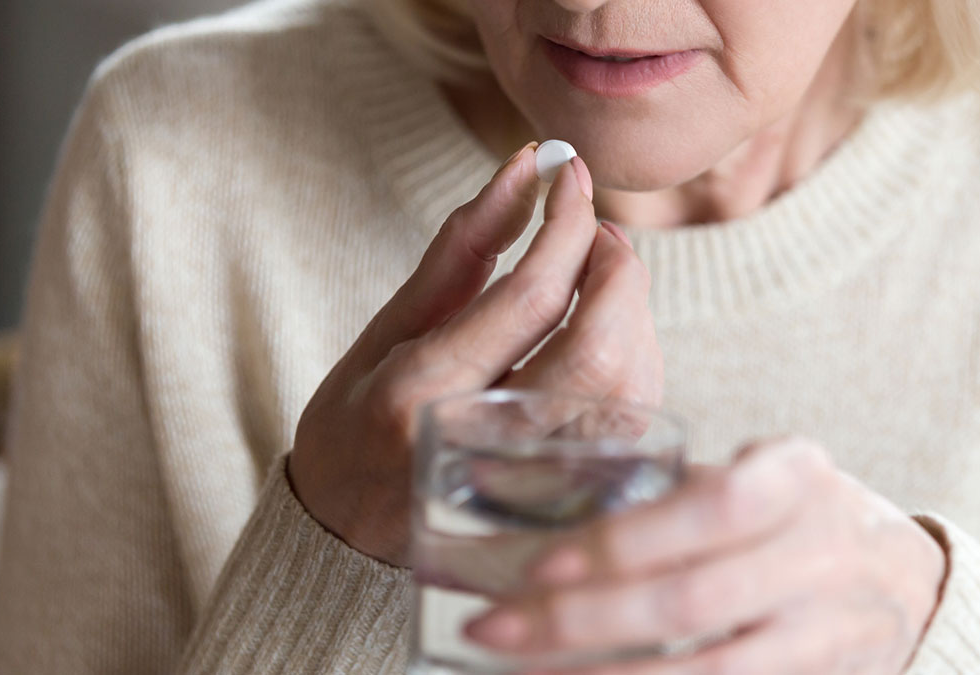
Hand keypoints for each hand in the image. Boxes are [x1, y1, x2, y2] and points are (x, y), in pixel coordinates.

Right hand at [288, 144, 661, 565]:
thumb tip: (524, 166)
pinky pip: (631, 422)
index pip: (531, 297)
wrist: (345, 534)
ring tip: (595, 276)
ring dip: (631, 312)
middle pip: (600, 348)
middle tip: (593, 228)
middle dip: (616, 267)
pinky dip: (634, 359)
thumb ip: (462, 249)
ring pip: (629, 386)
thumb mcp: (387, 328)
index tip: (567, 172)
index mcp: (422, 394)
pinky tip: (605, 334)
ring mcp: (532, 484)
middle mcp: (484, 446)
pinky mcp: (566, 501)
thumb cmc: (357, 423)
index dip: (565, 222)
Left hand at [466, 437, 947, 673]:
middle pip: (692, 600)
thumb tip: (504, 483)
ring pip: (706, 672)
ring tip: (520, 671)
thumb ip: (663, 487)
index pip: (712, 506)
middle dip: (581, 619)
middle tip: (493, 627)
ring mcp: (825, 631)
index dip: (627, 540)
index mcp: (796, 477)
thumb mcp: (752, 476)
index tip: (541, 562)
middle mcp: (819, 553)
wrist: (908, 581)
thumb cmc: (798, 515)